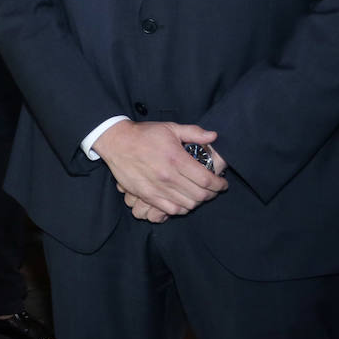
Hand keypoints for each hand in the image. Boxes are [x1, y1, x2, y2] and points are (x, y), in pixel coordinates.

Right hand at [94, 121, 227, 216]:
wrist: (116, 142)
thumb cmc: (144, 134)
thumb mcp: (170, 128)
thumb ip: (193, 132)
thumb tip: (214, 136)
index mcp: (176, 158)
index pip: (206, 179)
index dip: (219, 184)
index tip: (222, 184)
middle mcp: (168, 176)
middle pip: (200, 195)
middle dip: (211, 194)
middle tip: (213, 190)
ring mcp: (157, 188)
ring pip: (187, 204)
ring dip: (197, 201)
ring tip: (199, 195)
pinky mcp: (147, 195)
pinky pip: (171, 209)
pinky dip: (182, 208)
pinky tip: (183, 201)